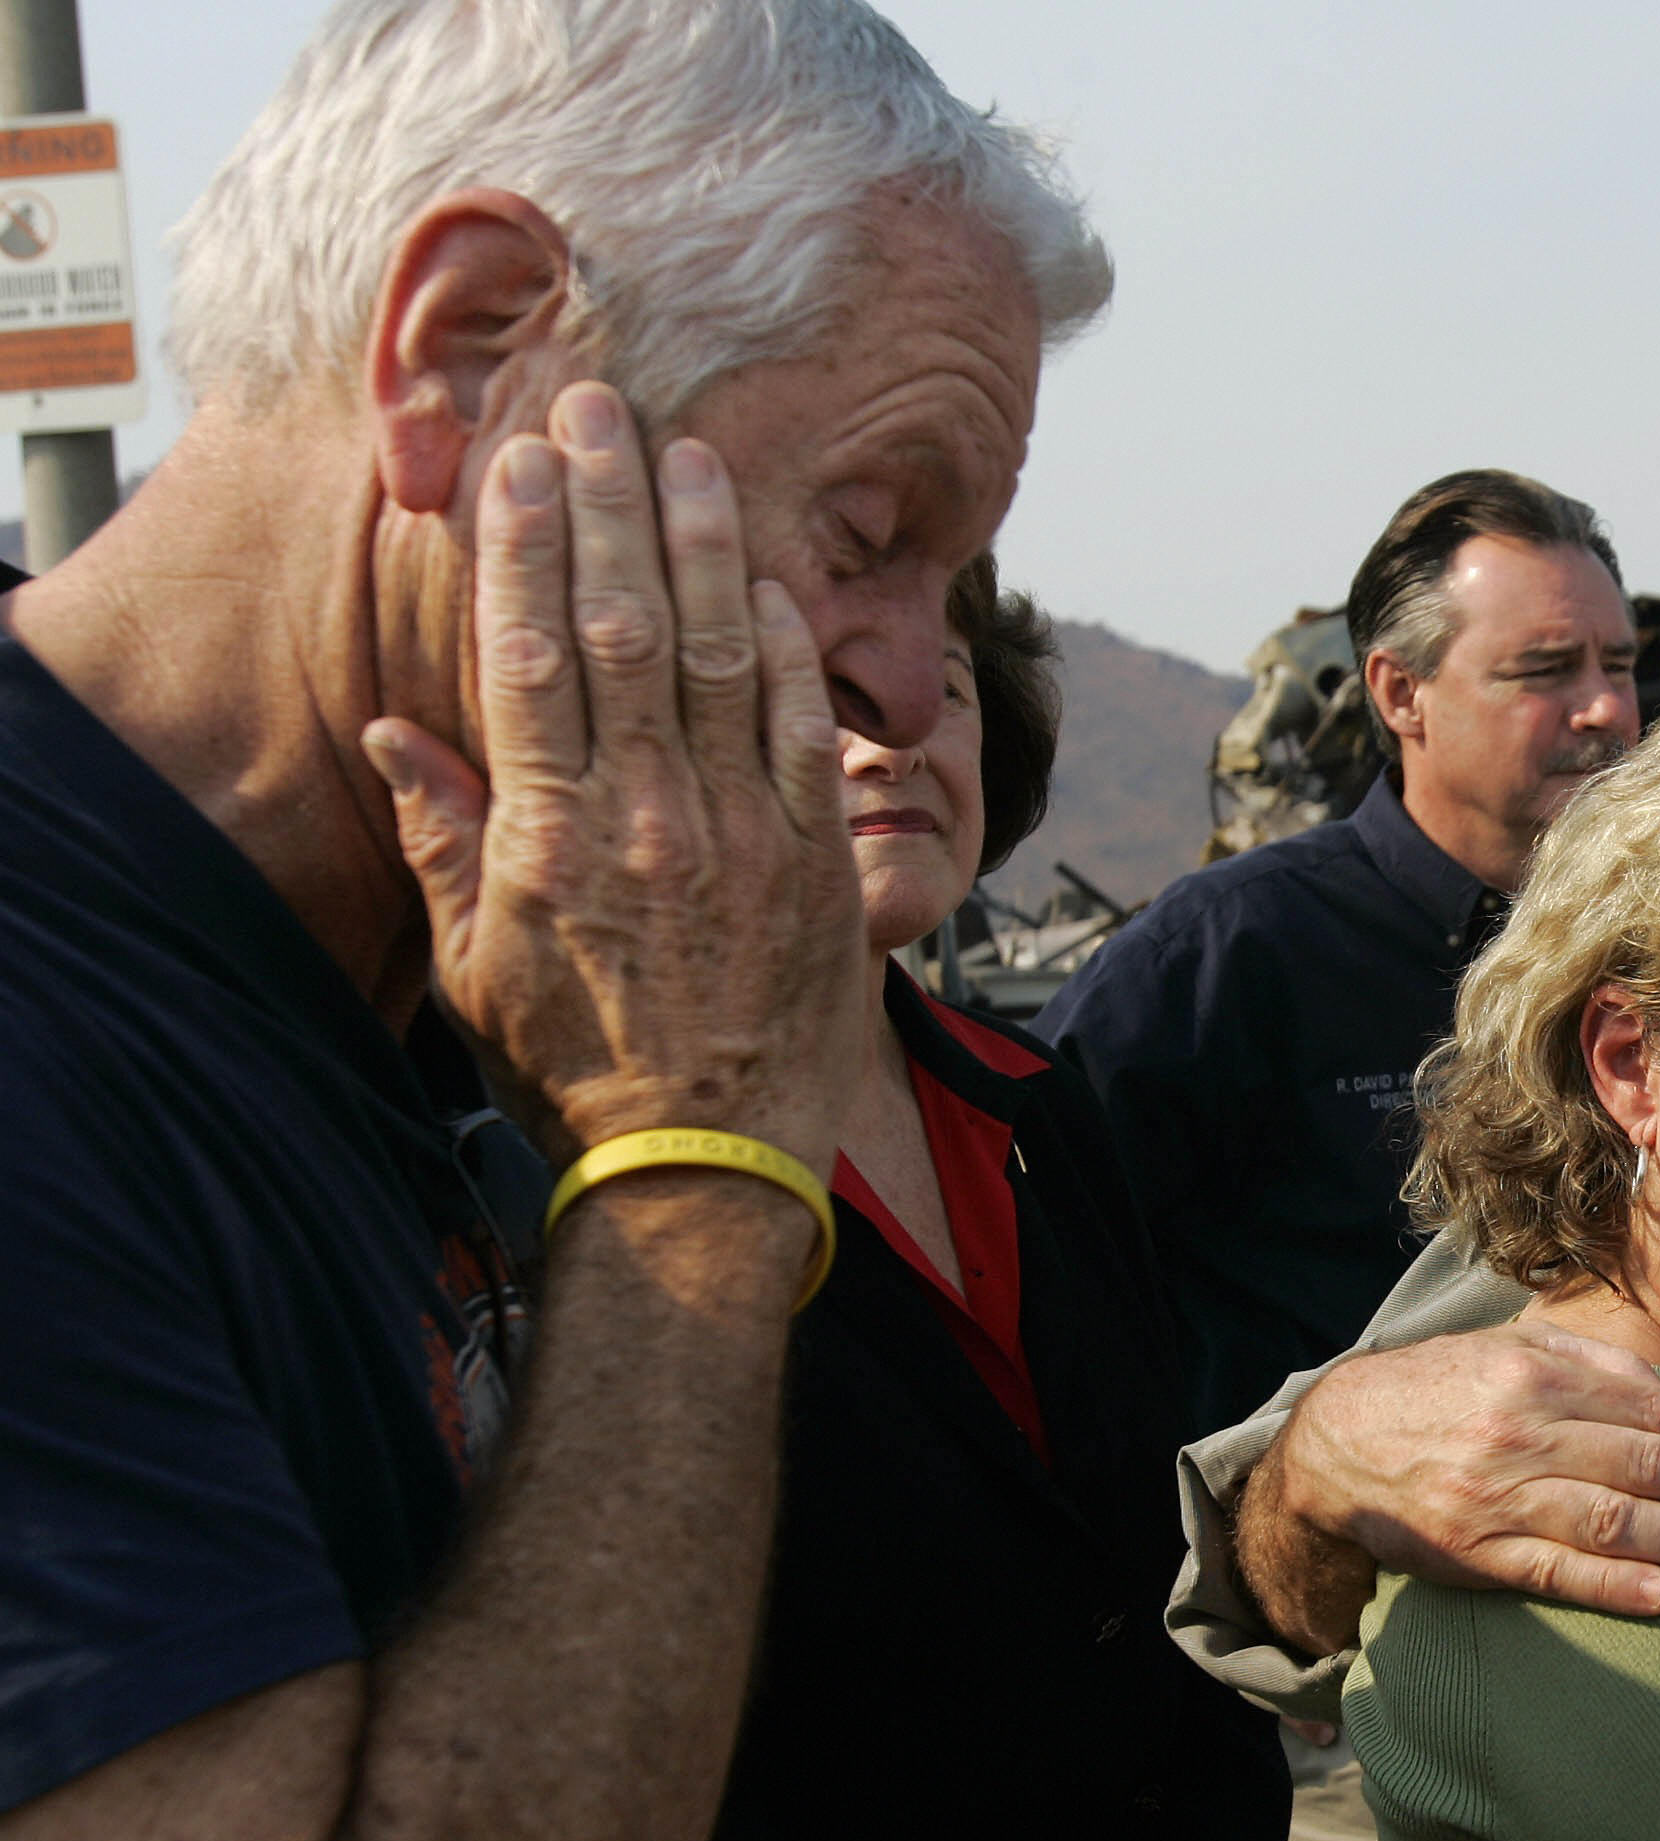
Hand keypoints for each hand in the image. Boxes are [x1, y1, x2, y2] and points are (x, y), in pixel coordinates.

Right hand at [363, 379, 863, 1172]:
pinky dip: (792, 651)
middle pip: (627, 627)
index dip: (526, 547)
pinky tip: (773, 582)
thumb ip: (440, 836)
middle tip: (599, 408)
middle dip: (611, 507)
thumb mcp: (472, 961)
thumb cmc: (575, 1067)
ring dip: (706, 548)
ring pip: (724, 658)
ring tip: (690, 457)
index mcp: (550, 832)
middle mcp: (648, 816)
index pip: (532, 654)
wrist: (700, 1167)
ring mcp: (742, 835)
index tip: (520, 464)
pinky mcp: (817, 864)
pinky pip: (809, 733)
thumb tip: (395, 731)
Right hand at [1267, 1320, 1659, 1634]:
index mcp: (1539, 1375)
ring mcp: (1500, 1497)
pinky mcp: (1477, 1553)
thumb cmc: (1442, 1389)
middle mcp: (1525, 1433)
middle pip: (1647, 1463)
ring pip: (1614, 1520)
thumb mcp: (1510, 1347)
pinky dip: (1614, 1586)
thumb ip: (1590, 1359)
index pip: (1652, 1409)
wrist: (1341, 1441)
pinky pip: (1556, 1573)